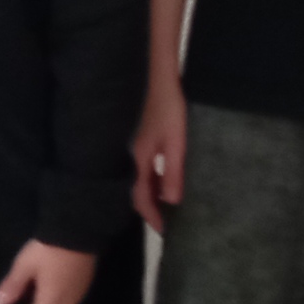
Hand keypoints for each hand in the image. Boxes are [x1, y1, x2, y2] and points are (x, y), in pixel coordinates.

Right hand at [130, 78, 188, 232]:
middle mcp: (127, 155)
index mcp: (137, 159)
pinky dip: (146, 176)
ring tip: (162, 200)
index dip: (152, 216)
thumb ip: (173, 170)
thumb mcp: (176, 140)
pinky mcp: (131, 136)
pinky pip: (135, 164)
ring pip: (134, 177)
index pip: (141, 197)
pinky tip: (157, 174)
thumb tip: (173, 200)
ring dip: (147, 191)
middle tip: (162, 218)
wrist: (150, 72)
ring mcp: (127, 145)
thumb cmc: (167, 105)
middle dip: (147, 206)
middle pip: (133, 190)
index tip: (163, 230)